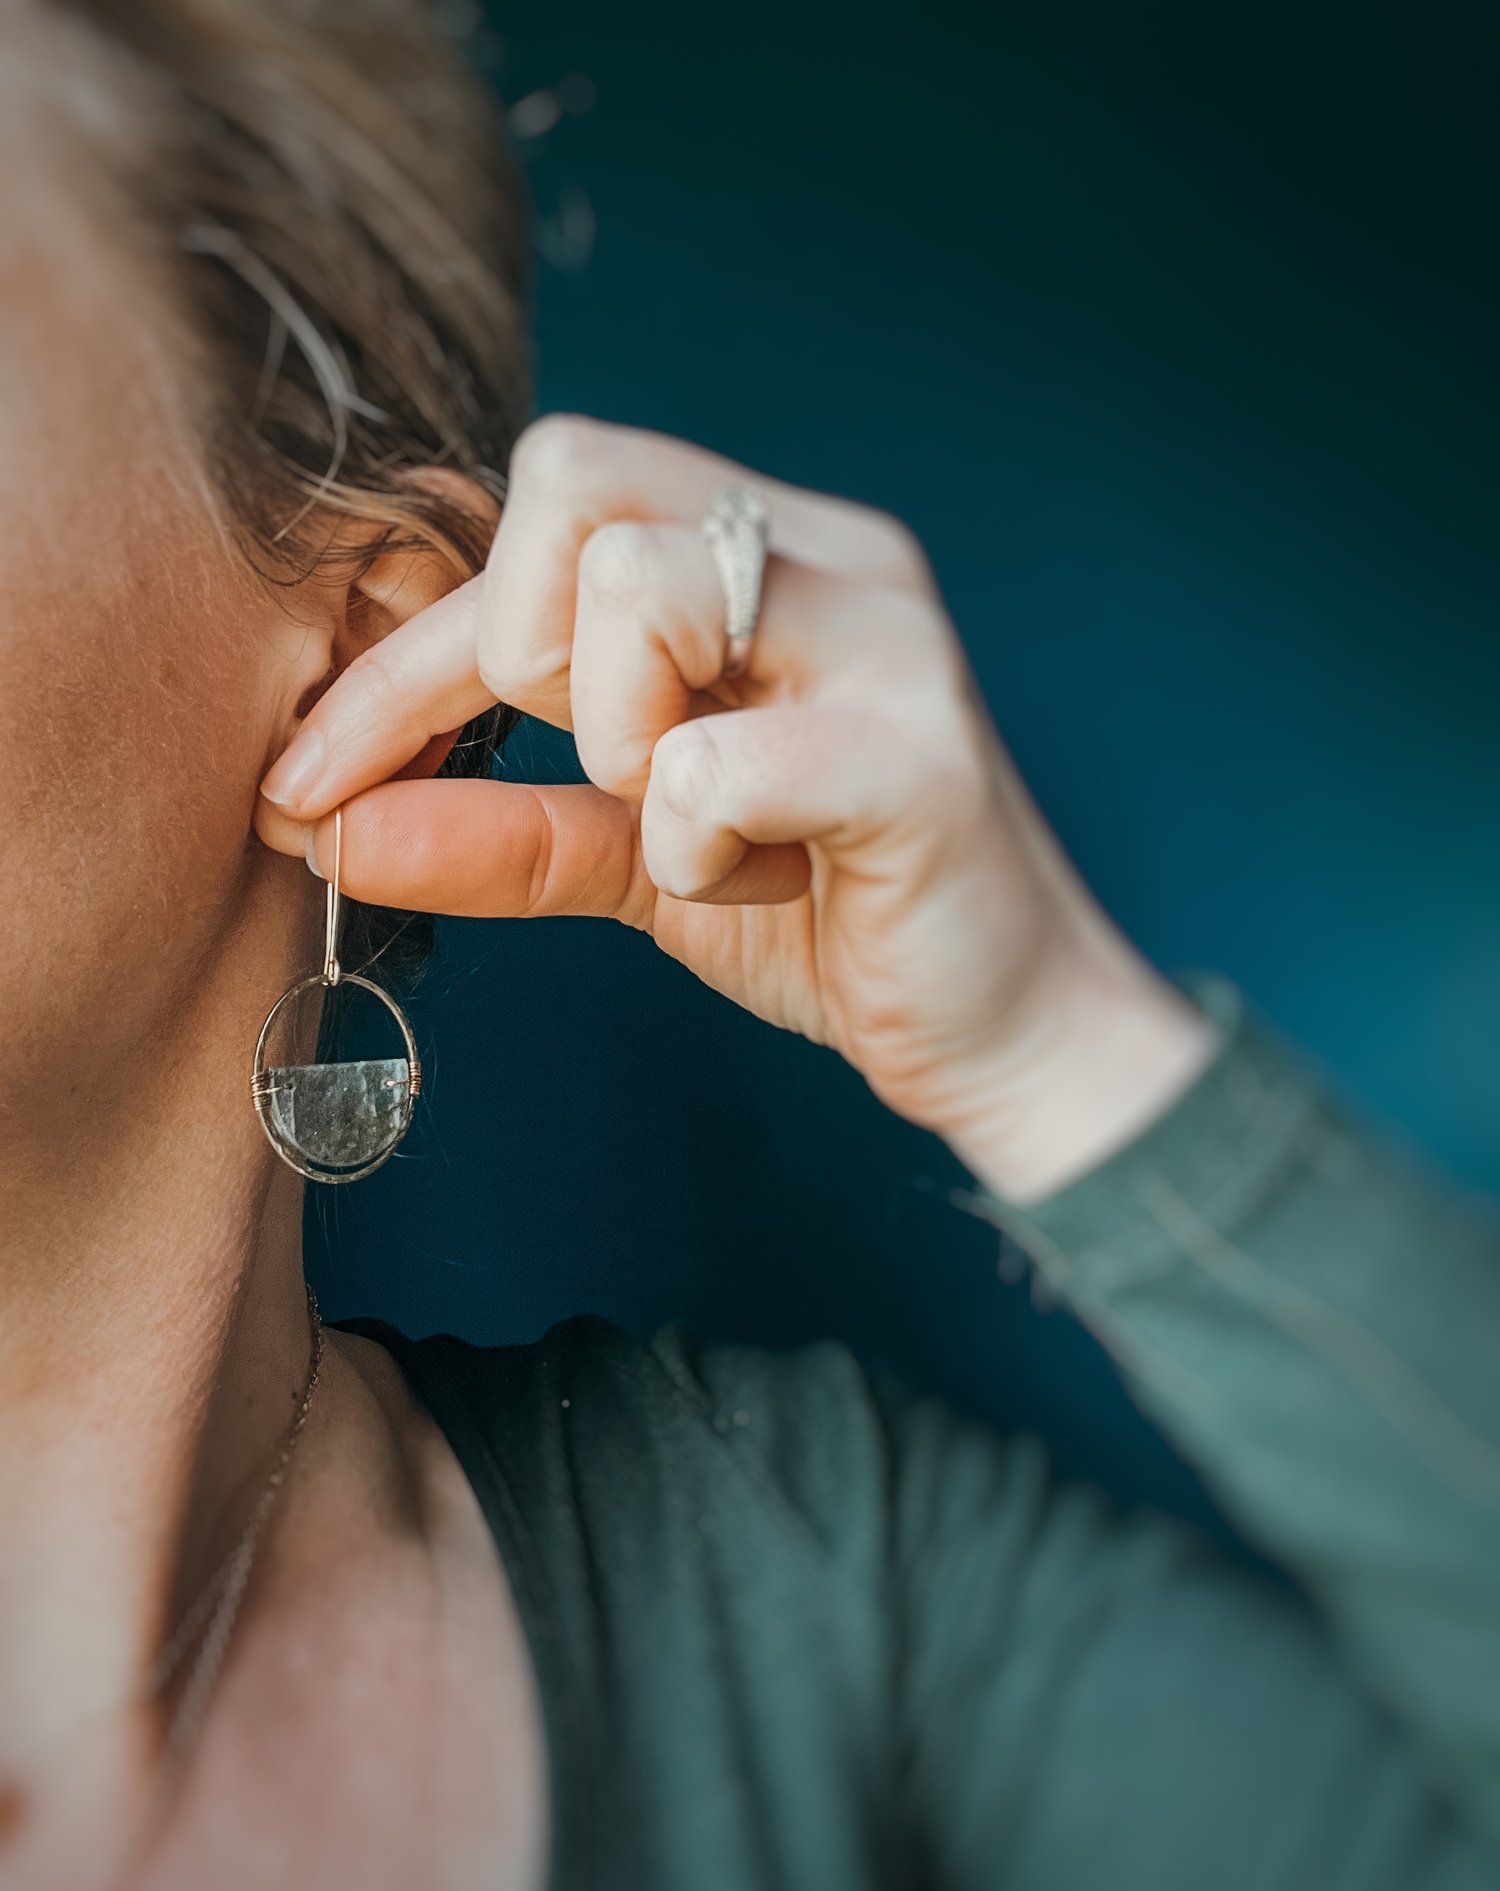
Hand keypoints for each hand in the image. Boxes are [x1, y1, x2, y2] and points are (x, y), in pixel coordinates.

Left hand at [257, 417, 1212, 1202]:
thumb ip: (499, 827)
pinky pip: (713, 761)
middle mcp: (827, 554)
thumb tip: (330, 825)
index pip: (534, 525)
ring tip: (700, 827)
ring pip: (641, 585)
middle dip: (520, 644)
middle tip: (591, 762)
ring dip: (619, 745)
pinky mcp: (919, 752)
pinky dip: (694, 845)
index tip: (303, 783)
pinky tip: (767, 878)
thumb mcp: (639, 860)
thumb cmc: (830, 913)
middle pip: (575, 470)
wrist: (1000, 1028)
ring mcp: (886, 637)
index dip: (396, 661)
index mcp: (760, 554)